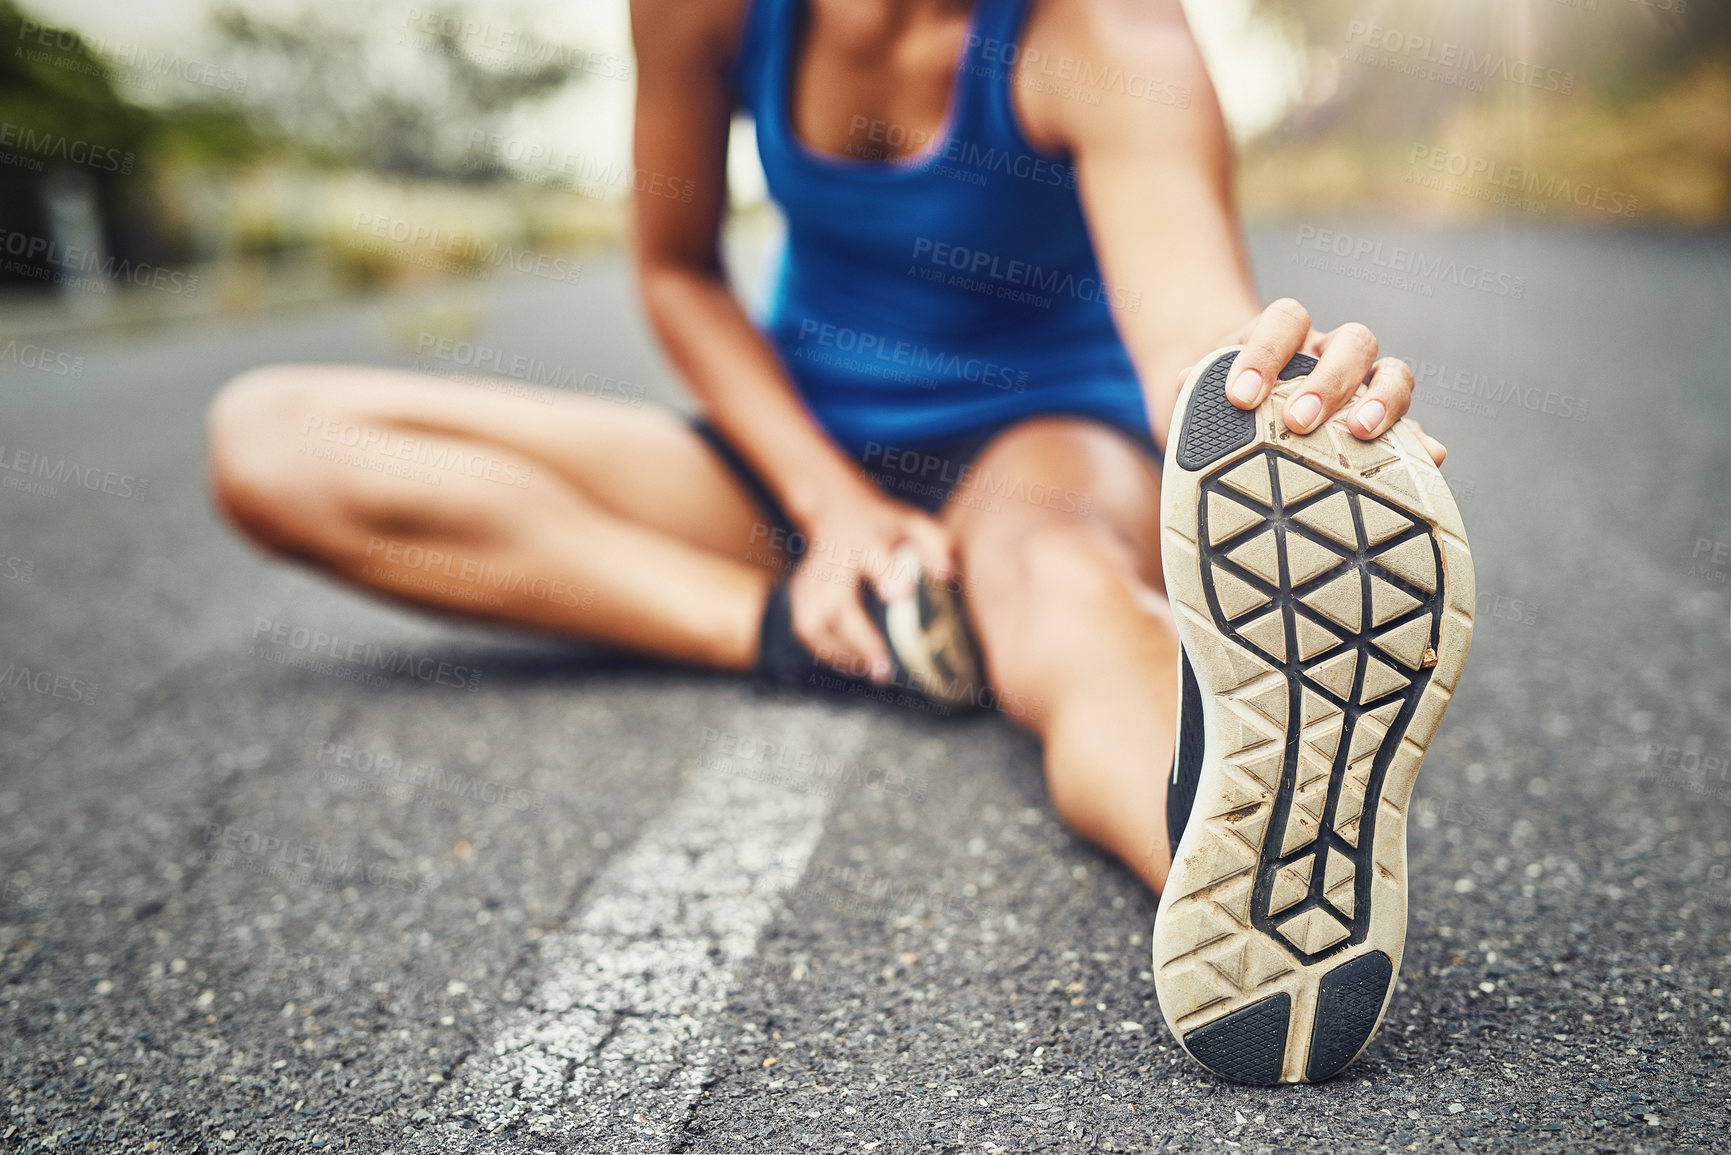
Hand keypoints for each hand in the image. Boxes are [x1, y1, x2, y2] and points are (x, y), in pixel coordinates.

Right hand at [788, 490, 955, 683]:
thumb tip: (947, 576)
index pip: (873, 555)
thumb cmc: (885, 528)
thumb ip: (934, 544)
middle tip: (883, 668)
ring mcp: (810, 579)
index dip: (885, 573)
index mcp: (865, 539)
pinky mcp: (799, 595)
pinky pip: (806, 631)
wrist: (838, 513)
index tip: (900, 595)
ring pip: (813, 623)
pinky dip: (827, 652)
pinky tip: (853, 665)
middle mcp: (833, 560)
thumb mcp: (913, 524)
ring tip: (871, 672)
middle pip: (837, 602)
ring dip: (840, 652)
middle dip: (858, 637)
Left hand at [1177, 298, 1447, 464]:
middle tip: (1297, 421)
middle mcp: (1330, 352)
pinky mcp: (1383, 426)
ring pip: (1391, 372)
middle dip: (1327, 381)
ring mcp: (1363, 386)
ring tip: (1360, 433)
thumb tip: (1184, 381)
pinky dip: (1420, 442)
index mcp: (1285, 335)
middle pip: (1351, 342)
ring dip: (1383, 400)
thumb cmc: (1217, 403)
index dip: (1266, 352)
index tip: (1239, 397)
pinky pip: (1412, 428)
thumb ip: (1191, 387)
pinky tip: (1427, 459)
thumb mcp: (1199, 393)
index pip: (1286, 319)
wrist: (1236, 413)